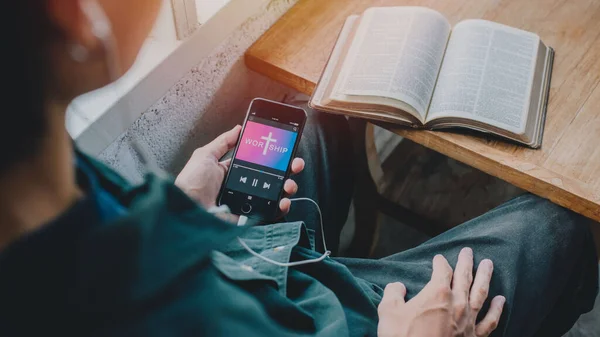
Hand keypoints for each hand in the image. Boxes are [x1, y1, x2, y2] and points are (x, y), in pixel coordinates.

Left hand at [175, 125, 304, 214]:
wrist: (187, 209)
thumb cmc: (191, 184)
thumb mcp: (205, 156)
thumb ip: (223, 142)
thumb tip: (238, 128)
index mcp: (233, 172)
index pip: (259, 162)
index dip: (273, 156)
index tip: (285, 148)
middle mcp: (243, 186)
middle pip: (273, 177)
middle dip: (288, 168)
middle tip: (295, 164)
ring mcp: (248, 202)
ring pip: (275, 194)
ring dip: (288, 186)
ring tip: (289, 183)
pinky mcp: (249, 217)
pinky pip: (270, 213)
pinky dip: (281, 207)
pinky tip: (284, 200)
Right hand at [377, 248, 504, 336]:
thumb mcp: (388, 311)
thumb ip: (393, 293)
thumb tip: (398, 287)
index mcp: (437, 293)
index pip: (442, 270)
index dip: (440, 262)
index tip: (438, 258)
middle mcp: (457, 303)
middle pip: (465, 277)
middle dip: (466, 262)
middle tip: (468, 251)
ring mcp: (468, 321)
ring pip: (481, 293)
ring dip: (485, 277)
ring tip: (489, 264)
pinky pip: (490, 321)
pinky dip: (497, 309)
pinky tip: (502, 300)